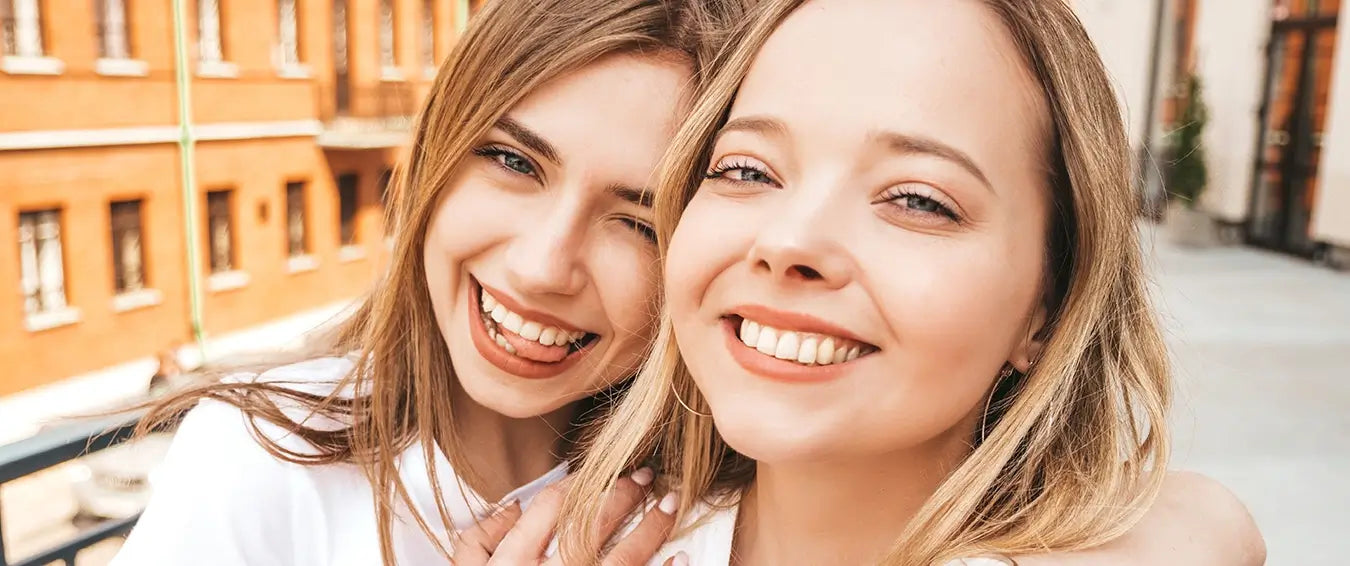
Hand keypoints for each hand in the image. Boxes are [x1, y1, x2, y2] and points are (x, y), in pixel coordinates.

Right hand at [452, 468, 687, 565]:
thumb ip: (478, 542)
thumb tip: (510, 508)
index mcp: (512, 564)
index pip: (551, 506)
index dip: (578, 481)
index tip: (597, 472)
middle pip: (593, 524)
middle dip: (623, 494)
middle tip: (646, 476)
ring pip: (624, 558)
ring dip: (651, 528)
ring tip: (670, 505)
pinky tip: (681, 558)